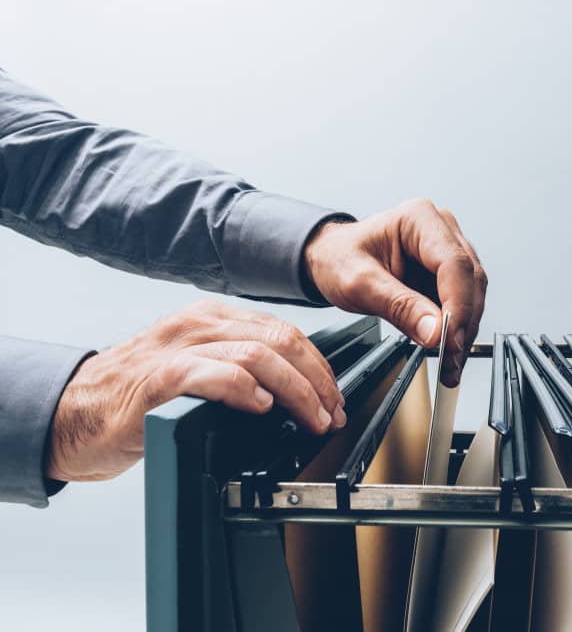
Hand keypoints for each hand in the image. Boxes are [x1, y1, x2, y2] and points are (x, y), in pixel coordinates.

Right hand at [47, 300, 344, 481]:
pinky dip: (247, 390)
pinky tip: (262, 408)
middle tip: (331, 413)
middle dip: (317, 380)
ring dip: (295, 390)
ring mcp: (177, 348)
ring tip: (310, 418)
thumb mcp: (196, 369)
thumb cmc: (136, 397)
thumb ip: (237, 367)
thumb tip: (294, 391)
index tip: (333, 397)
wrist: (72, 414)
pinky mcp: (158, 379)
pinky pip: (215, 374)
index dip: (318, 366)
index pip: (284, 331)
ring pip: (258, 354)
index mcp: (211, 319)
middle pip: (281, 339)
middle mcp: (197, 324)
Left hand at [304, 199, 486, 386]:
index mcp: (419, 219)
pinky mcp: (448, 274)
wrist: (332, 259)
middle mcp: (441, 230)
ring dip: (463, 332)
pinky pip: (463, 304)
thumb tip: (435, 332)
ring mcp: (447, 251)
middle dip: (463, 324)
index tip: (450, 338)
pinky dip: (457, 331)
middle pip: (470, 280)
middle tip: (449, 359)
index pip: (454, 264)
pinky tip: (447, 352)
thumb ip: (399, 307)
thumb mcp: (360, 284)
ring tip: (448, 363)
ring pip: (472, 295)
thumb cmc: (340, 258)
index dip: (458, 305)